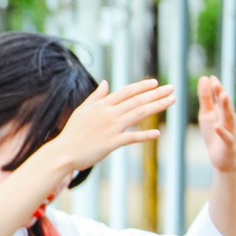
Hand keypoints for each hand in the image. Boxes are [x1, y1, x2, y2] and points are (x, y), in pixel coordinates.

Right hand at [47, 78, 175, 175]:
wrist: (63, 152)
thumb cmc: (72, 133)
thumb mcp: (82, 111)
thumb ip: (96, 96)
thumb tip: (106, 82)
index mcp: (102, 105)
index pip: (126, 92)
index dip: (142, 86)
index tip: (155, 83)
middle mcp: (109, 114)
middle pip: (137, 100)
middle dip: (156, 93)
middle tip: (172, 88)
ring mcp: (111, 128)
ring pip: (139, 114)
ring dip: (157, 106)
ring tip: (172, 101)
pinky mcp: (112, 143)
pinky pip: (132, 138)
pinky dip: (145, 135)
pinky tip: (157, 134)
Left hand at [198, 74, 235, 177]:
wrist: (223, 158)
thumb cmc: (214, 134)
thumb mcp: (207, 114)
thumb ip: (206, 98)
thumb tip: (205, 78)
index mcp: (224, 112)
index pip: (221, 98)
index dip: (216, 88)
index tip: (210, 77)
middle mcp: (230, 119)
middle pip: (226, 105)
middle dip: (222, 94)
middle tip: (217, 83)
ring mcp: (231, 131)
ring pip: (229, 118)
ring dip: (226, 107)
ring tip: (222, 96)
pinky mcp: (229, 144)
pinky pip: (227, 137)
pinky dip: (222, 131)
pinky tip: (216, 126)